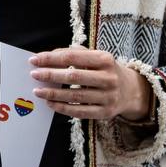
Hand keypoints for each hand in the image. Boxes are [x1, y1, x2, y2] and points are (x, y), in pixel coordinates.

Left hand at [29, 47, 151, 120]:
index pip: (72, 57)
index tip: (34, 60)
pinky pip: (79, 112)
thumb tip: (50, 55)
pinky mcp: (105, 112)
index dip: (51, 58)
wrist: (131, 91)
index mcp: (104, 59)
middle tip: (34, 75)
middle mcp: (108, 78)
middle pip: (73, 77)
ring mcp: (108, 96)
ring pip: (74, 96)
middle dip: (50, 75)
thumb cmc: (107, 70)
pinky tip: (50, 104)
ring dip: (53, 94)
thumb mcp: (97, 57)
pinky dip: (62, 108)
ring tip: (38, 91)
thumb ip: (76, 54)